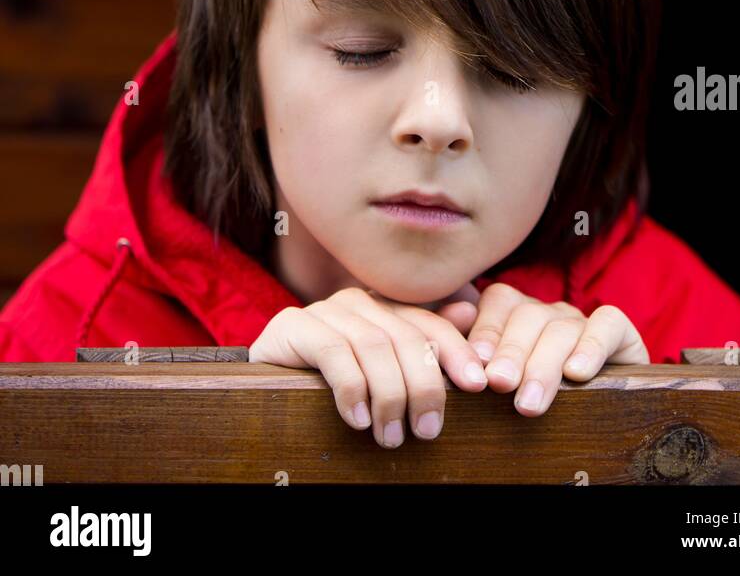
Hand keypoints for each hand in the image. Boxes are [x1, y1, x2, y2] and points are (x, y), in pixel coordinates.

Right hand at [248, 286, 488, 448]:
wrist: (263, 387)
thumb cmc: (332, 387)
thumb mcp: (382, 375)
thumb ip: (421, 346)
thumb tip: (467, 314)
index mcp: (383, 310)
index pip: (427, 325)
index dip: (455, 352)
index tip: (477, 386)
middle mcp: (357, 303)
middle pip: (404, 338)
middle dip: (423, 386)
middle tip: (427, 431)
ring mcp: (324, 310)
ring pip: (373, 346)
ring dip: (388, 396)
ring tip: (390, 437)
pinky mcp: (293, 325)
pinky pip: (333, 351)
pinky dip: (351, 388)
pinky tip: (358, 419)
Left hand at [438, 282, 648, 415]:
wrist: (605, 414)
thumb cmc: (538, 400)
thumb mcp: (504, 382)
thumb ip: (472, 356)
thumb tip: (444, 331)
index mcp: (517, 317)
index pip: (498, 302)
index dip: (486, 330)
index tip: (477, 364)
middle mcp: (548, 313)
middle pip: (527, 315)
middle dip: (511, 352)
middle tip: (500, 385)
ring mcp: (582, 320)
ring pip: (561, 327)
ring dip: (543, 365)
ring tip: (529, 403)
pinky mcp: (619, 331)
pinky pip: (607, 323)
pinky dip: (591, 347)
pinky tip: (577, 374)